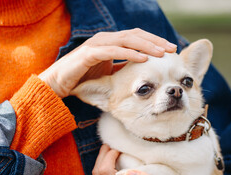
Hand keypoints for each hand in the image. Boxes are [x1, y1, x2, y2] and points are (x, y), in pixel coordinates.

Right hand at [38, 28, 176, 97]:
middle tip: (172, 49)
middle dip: (155, 41)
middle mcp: (106, 40)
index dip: (154, 42)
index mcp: (112, 43)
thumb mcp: (109, 74)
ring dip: (146, 46)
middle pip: (136, 35)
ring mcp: (98, 45)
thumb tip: (141, 72)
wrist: (58, 84)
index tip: (170, 50)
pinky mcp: (90, 53)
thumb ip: (123, 69)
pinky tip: (143, 59)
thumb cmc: (83, 79)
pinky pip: (113, 51)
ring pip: (127, 40)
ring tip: (162, 53)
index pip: (137, 37)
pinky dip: (129, 54)